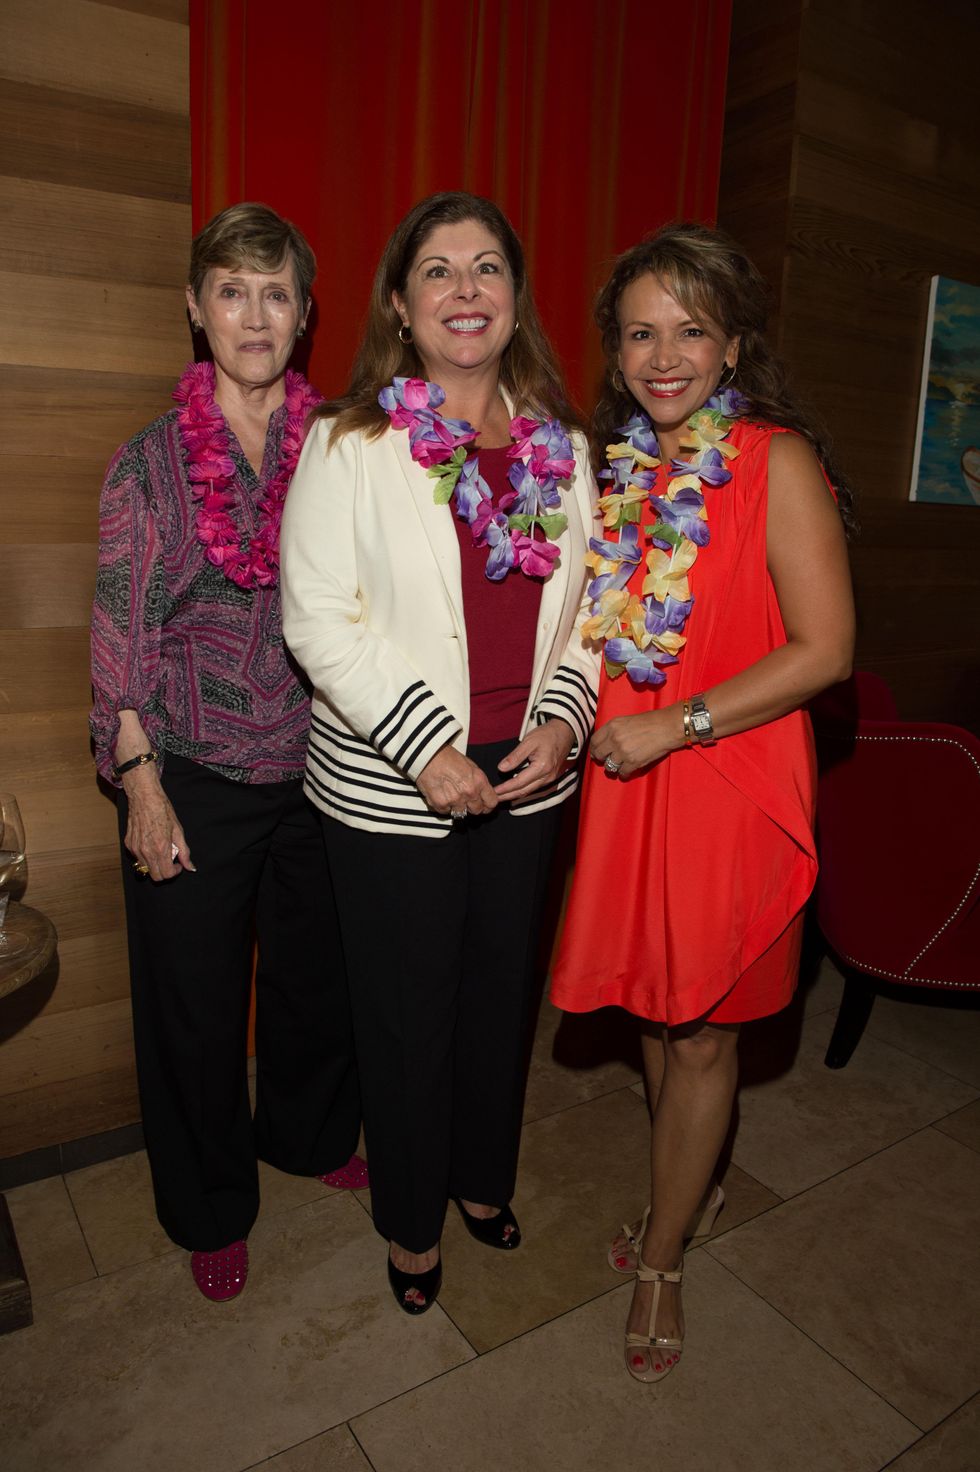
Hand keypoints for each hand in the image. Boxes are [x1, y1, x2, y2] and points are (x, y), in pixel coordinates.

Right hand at [122, 765, 194, 879]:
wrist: (144, 797)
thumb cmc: (162, 810)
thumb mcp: (178, 831)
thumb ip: (184, 852)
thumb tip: (190, 866)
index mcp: (160, 848)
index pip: (166, 874)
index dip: (175, 872)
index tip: (178, 865)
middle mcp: (146, 851)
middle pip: (155, 876)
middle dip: (165, 872)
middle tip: (171, 861)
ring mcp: (135, 848)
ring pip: (145, 868)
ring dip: (155, 864)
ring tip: (161, 849)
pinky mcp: (128, 844)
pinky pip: (138, 858)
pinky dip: (146, 856)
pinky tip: (151, 843)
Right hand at [416, 745, 497, 817]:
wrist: (427, 755)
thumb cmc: (448, 757)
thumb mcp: (470, 765)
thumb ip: (478, 782)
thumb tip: (482, 793)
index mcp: (479, 781)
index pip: (491, 803)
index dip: (488, 805)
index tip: (484, 805)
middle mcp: (469, 792)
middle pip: (477, 810)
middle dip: (473, 806)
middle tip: (466, 800)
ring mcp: (454, 800)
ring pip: (461, 813)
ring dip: (458, 807)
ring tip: (451, 795)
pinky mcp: (440, 804)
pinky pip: (446, 812)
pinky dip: (444, 806)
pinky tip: (442, 795)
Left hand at [493, 719, 575, 800]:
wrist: (564, 733)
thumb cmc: (547, 735)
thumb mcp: (529, 742)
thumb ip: (515, 756)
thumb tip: (501, 768)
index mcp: (542, 767)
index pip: (519, 782)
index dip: (506, 788)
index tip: (494, 791)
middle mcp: (547, 777)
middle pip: (524, 791)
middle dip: (508, 796)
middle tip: (494, 799)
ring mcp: (549, 779)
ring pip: (529, 791)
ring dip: (514, 795)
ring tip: (501, 796)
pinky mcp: (549, 778)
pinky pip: (533, 787)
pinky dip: (522, 790)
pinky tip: (513, 791)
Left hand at [590, 709, 682, 779]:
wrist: (667, 727)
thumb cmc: (650, 722)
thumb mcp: (626, 720)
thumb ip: (614, 730)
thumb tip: (605, 742)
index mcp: (612, 726)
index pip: (594, 741)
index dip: (594, 749)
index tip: (597, 752)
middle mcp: (614, 739)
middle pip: (599, 754)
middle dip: (602, 759)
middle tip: (607, 760)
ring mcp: (623, 751)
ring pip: (609, 766)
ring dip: (614, 767)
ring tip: (620, 766)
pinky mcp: (633, 762)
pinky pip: (622, 773)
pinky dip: (624, 774)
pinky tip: (627, 772)